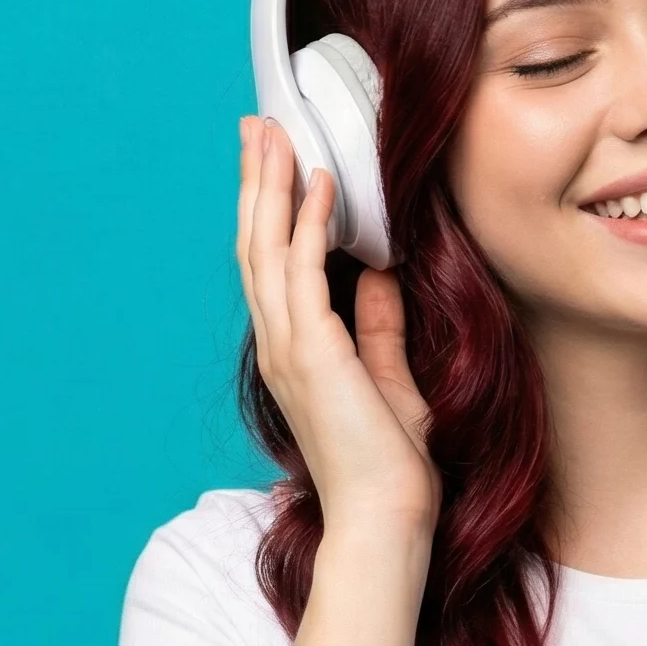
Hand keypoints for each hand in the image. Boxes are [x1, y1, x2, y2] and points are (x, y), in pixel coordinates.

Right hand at [236, 117, 439, 538]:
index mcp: (294, 353)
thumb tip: (380, 276)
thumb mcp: (390, 381)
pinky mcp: (312, 354)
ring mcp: (289, 349)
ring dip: (271, 186)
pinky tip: (319, 184)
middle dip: (257, 181)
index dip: (270, 209)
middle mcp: (280, 345)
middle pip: (256, 245)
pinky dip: (308, 225)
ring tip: (276, 134)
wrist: (385, 520)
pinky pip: (303, 273)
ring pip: (267, 249)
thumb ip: (379, 329)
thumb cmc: (390, 468)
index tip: (276, 160)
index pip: (273, 265)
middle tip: (258, 124)